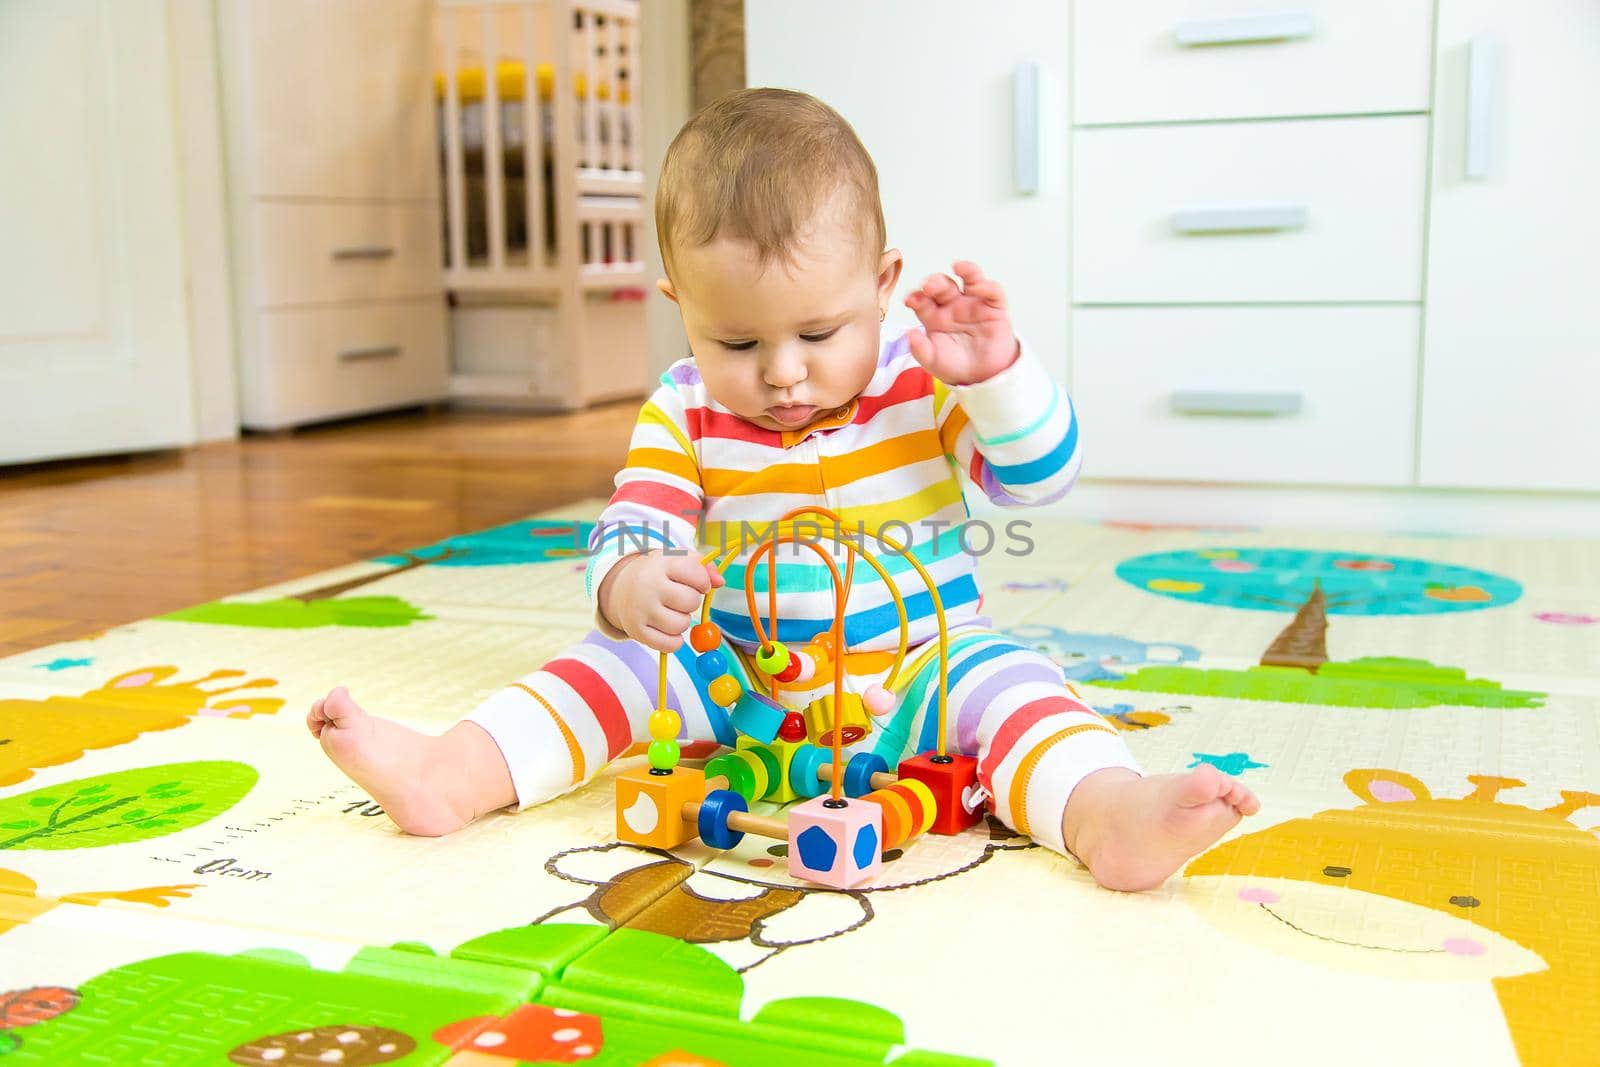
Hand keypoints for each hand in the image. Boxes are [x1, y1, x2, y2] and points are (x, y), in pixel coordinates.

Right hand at [598, 550, 723, 651]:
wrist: (621, 588)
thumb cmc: (659, 574)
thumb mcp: (677, 561)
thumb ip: (703, 567)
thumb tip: (720, 582)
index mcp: (661, 563)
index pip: (694, 573)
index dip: (703, 581)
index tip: (698, 584)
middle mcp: (648, 585)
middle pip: (690, 601)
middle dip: (693, 602)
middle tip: (682, 599)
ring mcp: (641, 610)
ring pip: (681, 625)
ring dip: (683, 621)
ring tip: (672, 612)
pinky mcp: (637, 631)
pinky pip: (670, 645)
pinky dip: (675, 641)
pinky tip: (668, 629)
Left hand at [903, 261, 1019, 385]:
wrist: (983, 376)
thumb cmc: (955, 365)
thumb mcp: (934, 361)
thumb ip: (921, 350)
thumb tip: (909, 335)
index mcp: (933, 315)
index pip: (922, 300)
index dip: (915, 297)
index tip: (910, 300)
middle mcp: (952, 305)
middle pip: (942, 286)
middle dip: (935, 283)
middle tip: (929, 287)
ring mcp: (973, 303)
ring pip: (970, 279)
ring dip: (965, 270)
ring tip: (958, 266)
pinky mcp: (994, 307)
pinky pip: (992, 292)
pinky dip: (987, 286)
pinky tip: (979, 287)